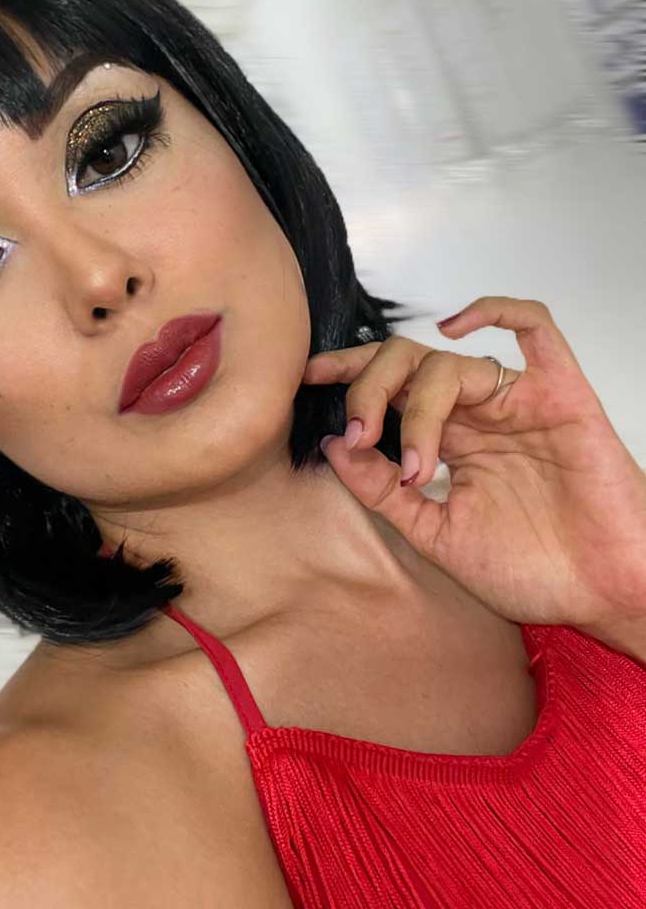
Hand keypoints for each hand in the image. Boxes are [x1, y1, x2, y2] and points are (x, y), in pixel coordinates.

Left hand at [302, 296, 645, 641]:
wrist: (600, 597)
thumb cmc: (532, 571)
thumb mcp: (437, 536)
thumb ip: (384, 493)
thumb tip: (335, 445)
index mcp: (449, 440)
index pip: (390, 387)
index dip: (348, 375)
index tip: (306, 379)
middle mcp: (478, 414)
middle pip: (410, 365)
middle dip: (371, 389)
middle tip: (361, 432)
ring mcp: (518, 402)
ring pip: (452, 364)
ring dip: (421, 407)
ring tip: (421, 467)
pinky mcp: (562, 397)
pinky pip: (537, 330)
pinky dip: (497, 311)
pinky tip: (454, 329)